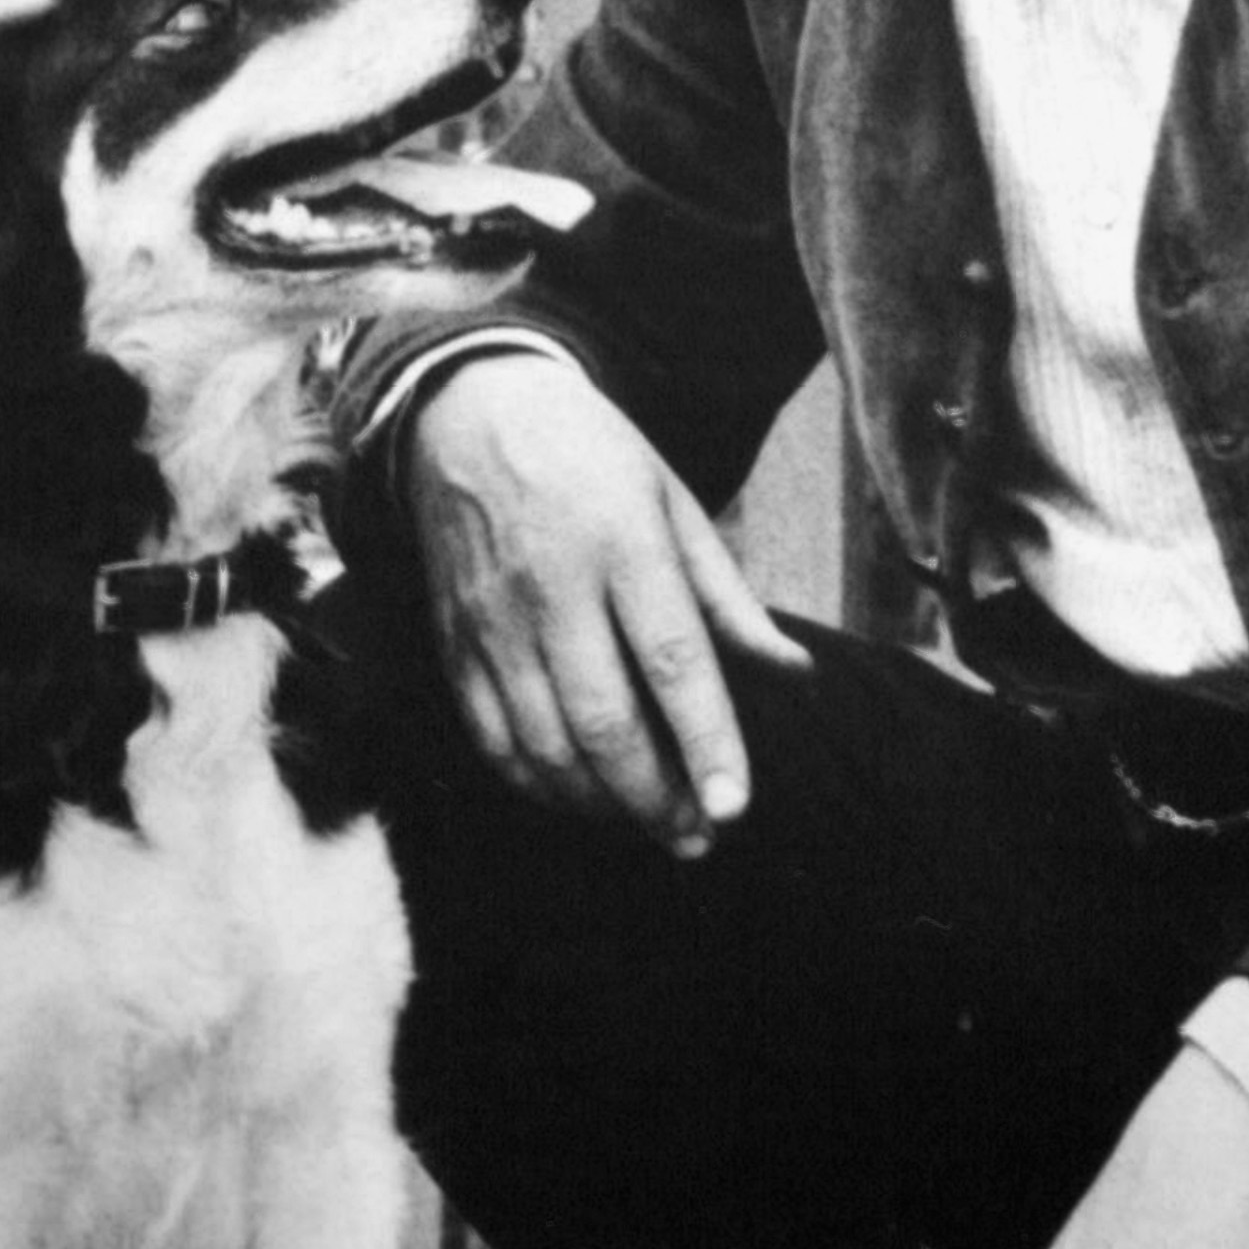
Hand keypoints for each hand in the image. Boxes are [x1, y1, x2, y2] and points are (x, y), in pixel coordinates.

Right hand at [403, 353, 803, 851]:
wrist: (466, 411)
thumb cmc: (588, 457)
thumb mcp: (674, 502)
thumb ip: (728, 598)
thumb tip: (792, 674)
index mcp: (622, 543)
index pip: (672, 661)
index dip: (706, 742)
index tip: (734, 808)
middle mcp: (552, 588)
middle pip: (603, 721)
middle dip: (655, 798)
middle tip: (697, 837)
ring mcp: (493, 620)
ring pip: (543, 743)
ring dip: (601, 803)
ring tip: (650, 824)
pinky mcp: (455, 641)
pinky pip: (491, 737)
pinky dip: (536, 784)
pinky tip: (578, 796)